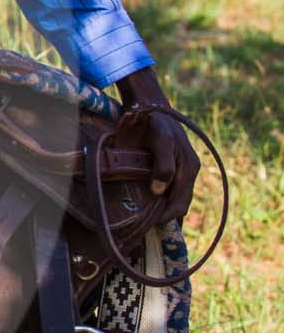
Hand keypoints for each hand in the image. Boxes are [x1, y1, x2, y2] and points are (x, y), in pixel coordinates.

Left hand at [115, 66, 199, 219]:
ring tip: (143, 219)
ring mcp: (182, 169)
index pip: (179, 204)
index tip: (147, 226)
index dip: (165, 218)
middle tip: (143, 227)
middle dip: (164, 218)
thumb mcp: (160, 141)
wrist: (151, 105)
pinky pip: (170, 189)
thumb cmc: (155, 122)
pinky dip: (160, 200)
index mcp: (189, 168)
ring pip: (175, 198)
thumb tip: (160, 192)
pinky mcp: (173, 166)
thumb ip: (163, 166)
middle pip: (180, 205)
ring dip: (162, 210)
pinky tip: (146, 204)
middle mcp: (189, 171)